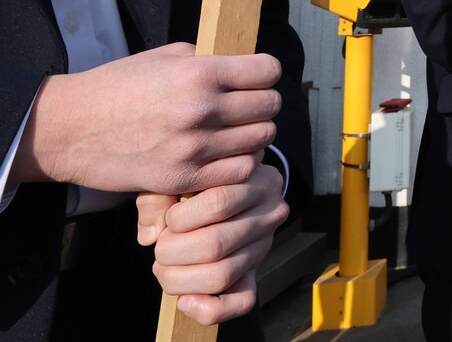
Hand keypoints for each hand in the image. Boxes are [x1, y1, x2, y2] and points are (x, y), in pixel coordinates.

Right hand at [14, 42, 280, 195]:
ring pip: (260, 140)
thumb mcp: (164, 58)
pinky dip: (239, 164)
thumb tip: (241, 68)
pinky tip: (225, 156)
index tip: (256, 78)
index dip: (265, 73)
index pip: (268, 71)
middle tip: (247, 107)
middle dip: (262, 104)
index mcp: (200, 73)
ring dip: (253, 135)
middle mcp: (203, 109)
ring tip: (236, 132)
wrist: (70, 129)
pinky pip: (239, 172)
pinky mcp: (184, 178)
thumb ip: (207, 60)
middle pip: (269, 106)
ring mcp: (195, 147)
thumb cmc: (116, 87)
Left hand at [139, 163, 289, 324]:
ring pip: (221, 275)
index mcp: (256, 180)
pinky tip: (184, 301)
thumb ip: (160, 195)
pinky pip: (241, 303)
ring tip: (164, 267)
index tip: (168, 217)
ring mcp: (264, 245)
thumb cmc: (201, 181)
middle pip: (216, 244)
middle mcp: (269, 213)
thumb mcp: (182, 174)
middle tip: (160, 247)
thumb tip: (149, 235)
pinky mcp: (255, 273)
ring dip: (179, 278)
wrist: (228, 187)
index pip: (218, 204)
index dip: (178, 218)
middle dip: (172, 252)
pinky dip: (208, 309)